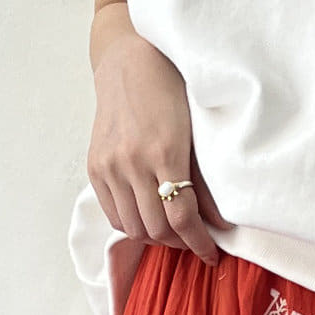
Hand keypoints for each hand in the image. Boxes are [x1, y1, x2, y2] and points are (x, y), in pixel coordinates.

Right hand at [87, 30, 229, 265]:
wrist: (128, 61)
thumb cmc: (170, 89)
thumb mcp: (195, 131)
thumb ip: (204, 180)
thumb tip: (219, 224)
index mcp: (163, 151)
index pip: (181, 218)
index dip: (199, 243)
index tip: (211, 254)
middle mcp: (131, 161)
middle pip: (156, 229)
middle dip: (179, 243)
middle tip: (194, 240)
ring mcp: (109, 165)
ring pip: (133, 227)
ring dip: (155, 238)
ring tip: (172, 232)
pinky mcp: (95, 167)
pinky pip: (113, 215)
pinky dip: (132, 225)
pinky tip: (148, 218)